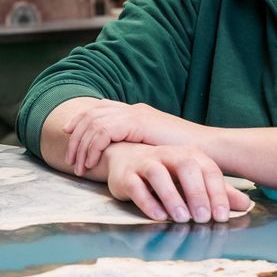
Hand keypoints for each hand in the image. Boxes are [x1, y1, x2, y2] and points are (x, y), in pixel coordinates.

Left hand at [63, 100, 202, 175]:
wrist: (208, 150)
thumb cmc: (187, 155)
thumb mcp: (158, 148)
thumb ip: (141, 147)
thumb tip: (126, 157)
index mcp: (137, 112)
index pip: (101, 108)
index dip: (81, 119)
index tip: (68, 134)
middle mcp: (133, 109)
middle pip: (92, 114)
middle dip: (76, 136)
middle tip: (70, 159)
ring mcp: (135, 114)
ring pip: (93, 124)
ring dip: (82, 146)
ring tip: (79, 167)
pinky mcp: (137, 123)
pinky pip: (103, 132)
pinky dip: (93, 148)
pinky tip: (91, 164)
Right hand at [103, 143, 252, 223]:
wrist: (125, 159)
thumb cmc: (166, 172)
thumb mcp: (193, 180)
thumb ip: (218, 191)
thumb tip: (246, 205)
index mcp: (189, 155)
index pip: (208, 170)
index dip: (217, 193)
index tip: (222, 216)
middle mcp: (168, 154)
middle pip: (185, 166)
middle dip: (196, 192)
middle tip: (203, 218)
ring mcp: (145, 163)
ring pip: (158, 174)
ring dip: (172, 196)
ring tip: (182, 219)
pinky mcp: (126, 175)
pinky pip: (135, 185)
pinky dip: (147, 201)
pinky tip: (159, 216)